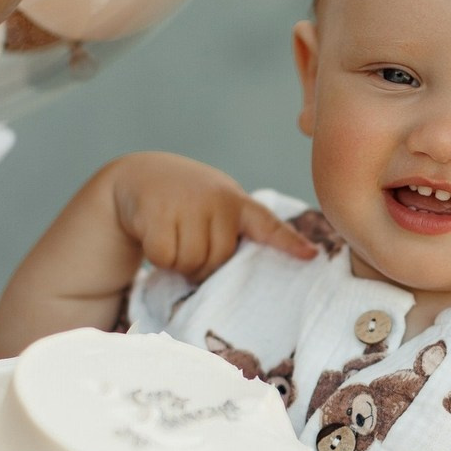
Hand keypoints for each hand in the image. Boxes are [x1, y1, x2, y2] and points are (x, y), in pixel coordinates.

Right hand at [108, 151, 315, 280]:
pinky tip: (154, 233)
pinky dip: (158, 258)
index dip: (289, 242)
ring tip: (173, 238)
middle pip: (218, 260)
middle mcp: (217, 200)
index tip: (310, 256)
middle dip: (202, 264)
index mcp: (237, 202)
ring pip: (191, 262)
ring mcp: (188, 204)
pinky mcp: (158, 213)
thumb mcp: (215, 207)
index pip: (268, 225)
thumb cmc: (186, 203)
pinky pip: (165, 258)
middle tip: (188, 242)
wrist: (139, 174)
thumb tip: (241, 276)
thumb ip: (233, 231)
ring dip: (179, 262)